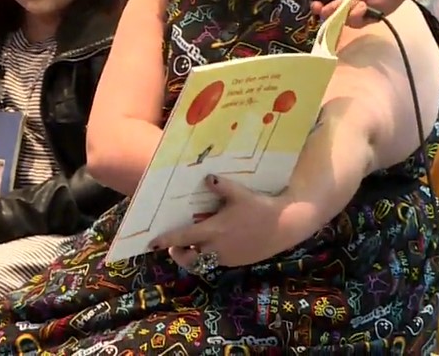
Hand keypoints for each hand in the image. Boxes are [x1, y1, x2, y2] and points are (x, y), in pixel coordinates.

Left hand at [149, 174, 280, 270]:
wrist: (286, 226)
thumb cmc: (261, 208)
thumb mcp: (240, 194)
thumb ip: (221, 186)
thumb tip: (206, 177)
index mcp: (214, 231)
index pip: (183, 239)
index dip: (166, 241)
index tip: (152, 243)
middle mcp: (218, 248)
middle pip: (189, 259)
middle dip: (178, 254)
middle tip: (173, 246)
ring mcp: (228, 258)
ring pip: (203, 262)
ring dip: (193, 256)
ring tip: (191, 245)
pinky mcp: (238, 262)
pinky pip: (217, 261)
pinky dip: (209, 255)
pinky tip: (213, 243)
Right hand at [308, 0, 405, 26]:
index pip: (322, 1)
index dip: (317, 4)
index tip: (314, 3)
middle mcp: (345, 2)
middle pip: (328, 13)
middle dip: (326, 10)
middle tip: (329, 6)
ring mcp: (355, 12)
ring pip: (339, 20)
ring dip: (343, 11)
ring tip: (354, 1)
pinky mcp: (367, 19)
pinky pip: (354, 23)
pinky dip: (356, 15)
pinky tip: (364, 6)